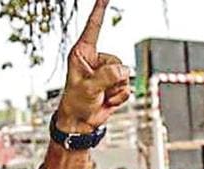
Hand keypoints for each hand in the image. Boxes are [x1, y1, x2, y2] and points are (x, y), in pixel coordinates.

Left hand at [57, 0, 130, 132]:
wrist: (80, 122)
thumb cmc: (75, 103)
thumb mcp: (88, 88)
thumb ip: (106, 77)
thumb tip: (124, 71)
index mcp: (82, 53)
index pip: (94, 27)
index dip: (100, 9)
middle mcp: (95, 59)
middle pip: (118, 61)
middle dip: (111, 79)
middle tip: (96, 91)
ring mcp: (107, 71)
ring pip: (125, 75)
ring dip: (115, 90)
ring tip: (99, 96)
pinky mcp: (115, 83)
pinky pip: (127, 87)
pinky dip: (119, 97)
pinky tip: (106, 101)